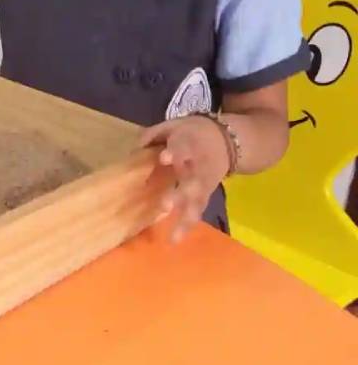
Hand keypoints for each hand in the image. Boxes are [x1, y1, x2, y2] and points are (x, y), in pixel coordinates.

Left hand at [140, 116, 230, 241]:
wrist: (228, 140)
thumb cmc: (193, 132)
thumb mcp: (174, 125)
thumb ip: (153, 135)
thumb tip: (135, 150)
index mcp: (190, 143)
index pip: (183, 147)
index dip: (174, 153)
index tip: (163, 159)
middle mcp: (198, 165)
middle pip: (192, 180)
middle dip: (180, 194)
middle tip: (164, 205)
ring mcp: (204, 182)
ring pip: (197, 201)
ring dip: (185, 217)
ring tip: (174, 235)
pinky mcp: (207, 193)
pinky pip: (198, 209)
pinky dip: (188, 224)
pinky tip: (175, 239)